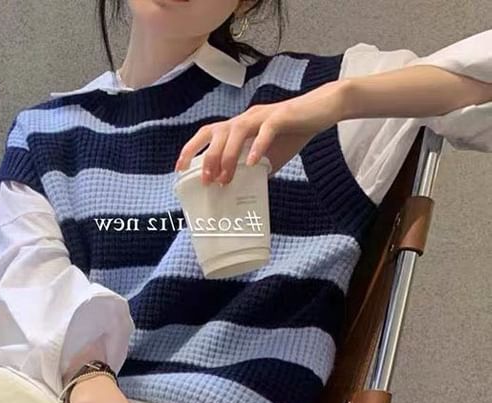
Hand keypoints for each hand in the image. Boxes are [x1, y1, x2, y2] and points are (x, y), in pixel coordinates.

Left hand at [174, 79, 347, 183]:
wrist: (323, 110)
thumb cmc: (293, 132)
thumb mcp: (270, 156)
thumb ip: (254, 169)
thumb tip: (244, 191)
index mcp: (240, 126)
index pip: (208, 133)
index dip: (192, 148)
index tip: (180, 167)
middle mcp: (246, 118)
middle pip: (216, 132)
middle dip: (207, 156)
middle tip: (206, 180)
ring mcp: (262, 115)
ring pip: (236, 131)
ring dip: (228, 156)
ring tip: (226, 178)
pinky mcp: (281, 116)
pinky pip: (265, 131)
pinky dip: (257, 147)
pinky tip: (253, 163)